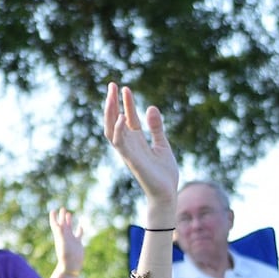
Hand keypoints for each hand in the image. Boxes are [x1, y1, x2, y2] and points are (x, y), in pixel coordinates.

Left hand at [50, 208, 84, 274]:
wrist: (71, 265)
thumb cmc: (66, 255)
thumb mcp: (62, 243)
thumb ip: (60, 233)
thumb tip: (58, 225)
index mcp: (60, 235)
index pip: (55, 223)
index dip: (53, 217)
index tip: (53, 210)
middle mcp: (65, 236)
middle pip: (62, 223)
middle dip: (62, 216)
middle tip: (62, 208)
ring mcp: (71, 239)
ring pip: (70, 227)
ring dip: (69, 221)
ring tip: (69, 214)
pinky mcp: (78, 243)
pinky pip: (78, 234)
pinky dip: (79, 229)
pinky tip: (81, 226)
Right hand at [101, 82, 178, 209]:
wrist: (167, 193)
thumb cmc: (164, 173)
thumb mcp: (162, 145)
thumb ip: (156, 128)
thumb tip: (151, 107)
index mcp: (137, 141)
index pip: (128, 118)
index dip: (127, 103)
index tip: (125, 87)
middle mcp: (130, 145)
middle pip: (116, 120)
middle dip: (113, 103)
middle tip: (112, 85)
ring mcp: (128, 152)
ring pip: (112, 129)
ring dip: (111, 112)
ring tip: (112, 96)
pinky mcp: (131, 160)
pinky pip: (120, 144)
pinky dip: (119, 130)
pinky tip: (122, 116)